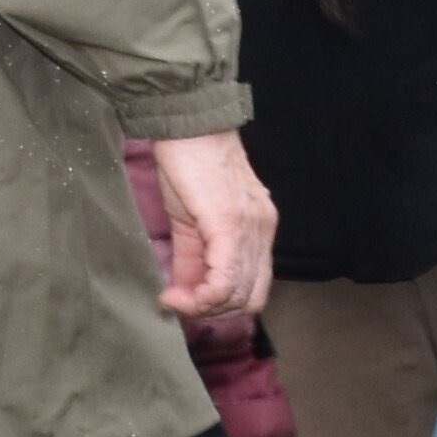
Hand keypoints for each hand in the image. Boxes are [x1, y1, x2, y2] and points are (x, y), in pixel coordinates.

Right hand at [142, 132, 273, 320]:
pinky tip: (173, 294)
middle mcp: (263, 231)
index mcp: (259, 229)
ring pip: (238, 296)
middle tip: (178, 304)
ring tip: (173, 298)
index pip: (254, 287)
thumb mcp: (193, 218)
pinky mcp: (230, 225)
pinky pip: (224, 281)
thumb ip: (194, 257)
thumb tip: (184, 291)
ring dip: (201, 308)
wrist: (186, 124)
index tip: (183, 302)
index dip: (220, 306)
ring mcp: (251, 229)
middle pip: (251, 299)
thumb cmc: (188, 164)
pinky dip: (199, 298)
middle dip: (211, 313)